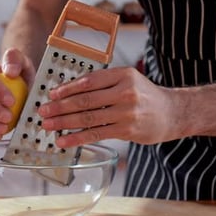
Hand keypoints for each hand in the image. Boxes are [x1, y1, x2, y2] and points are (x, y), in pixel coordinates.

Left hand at [38, 67, 185, 147]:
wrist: (172, 113)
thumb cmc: (144, 96)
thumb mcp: (128, 81)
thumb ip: (103, 83)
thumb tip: (70, 92)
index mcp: (122, 75)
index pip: (89, 81)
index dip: (67, 88)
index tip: (51, 94)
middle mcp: (125, 92)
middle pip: (86, 100)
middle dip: (60, 107)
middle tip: (43, 112)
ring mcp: (126, 112)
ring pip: (89, 117)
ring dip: (65, 122)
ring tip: (48, 126)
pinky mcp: (127, 130)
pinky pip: (96, 134)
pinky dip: (77, 137)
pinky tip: (64, 140)